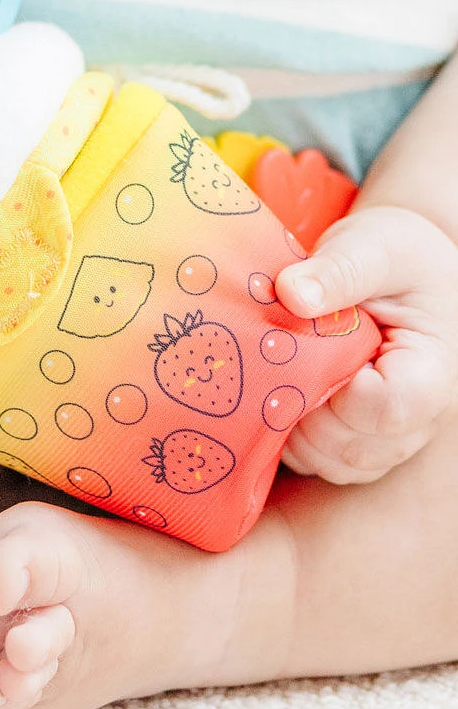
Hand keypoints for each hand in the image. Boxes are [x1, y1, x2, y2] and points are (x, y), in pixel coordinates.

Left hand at [275, 205, 457, 483]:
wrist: (393, 263)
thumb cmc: (392, 251)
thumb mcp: (373, 245)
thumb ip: (340, 269)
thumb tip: (291, 293)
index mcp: (433, 365)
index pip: (390, 408)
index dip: (341, 393)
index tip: (312, 355)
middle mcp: (420, 412)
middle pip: (359, 446)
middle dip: (307, 412)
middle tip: (280, 364)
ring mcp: (390, 431)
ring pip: (338, 463)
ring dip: (294, 431)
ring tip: (278, 376)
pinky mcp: (359, 435)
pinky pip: (323, 462)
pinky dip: (291, 440)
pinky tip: (276, 394)